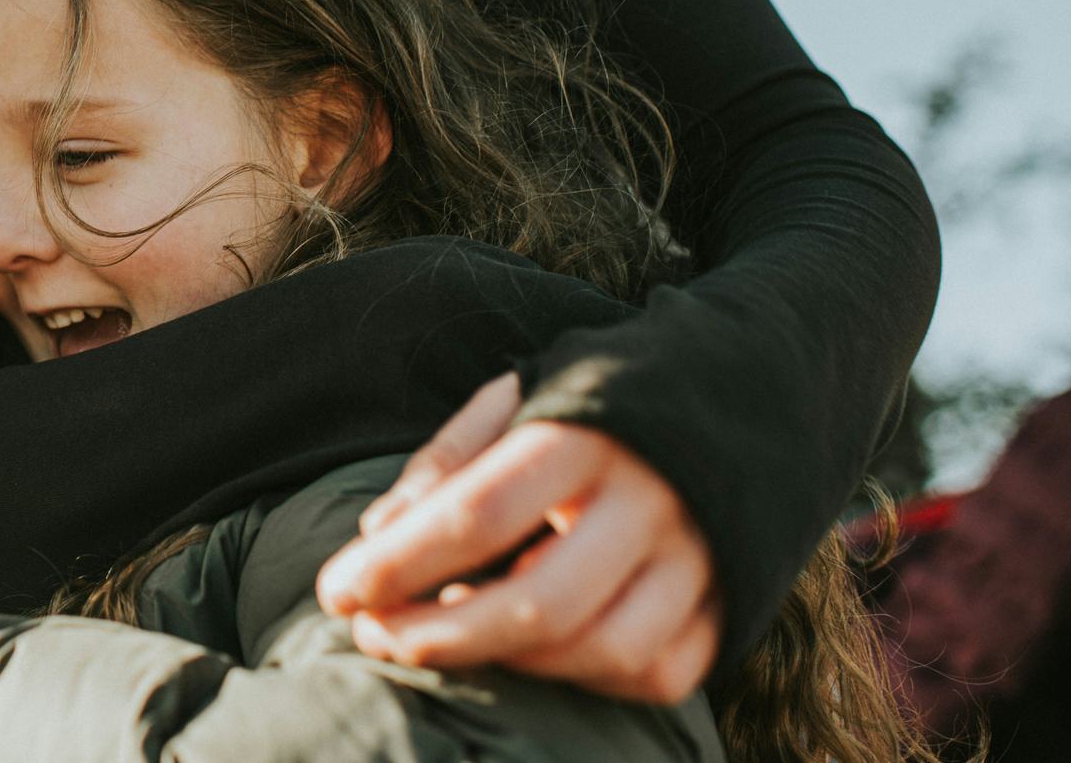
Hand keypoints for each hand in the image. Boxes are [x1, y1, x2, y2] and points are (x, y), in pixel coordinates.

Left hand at [316, 372, 720, 704]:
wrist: (734, 392)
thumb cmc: (591, 402)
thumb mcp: (515, 400)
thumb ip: (446, 464)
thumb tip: (377, 538)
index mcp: (585, 432)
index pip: (477, 513)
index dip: (398, 564)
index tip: (336, 592)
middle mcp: (650, 498)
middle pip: (539, 603)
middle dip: (439, 636)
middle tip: (373, 635)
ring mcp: (700, 556)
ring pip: (603, 651)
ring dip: (509, 664)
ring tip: (445, 638)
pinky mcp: (730, 602)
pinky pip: (655, 673)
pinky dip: (584, 678)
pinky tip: (532, 653)